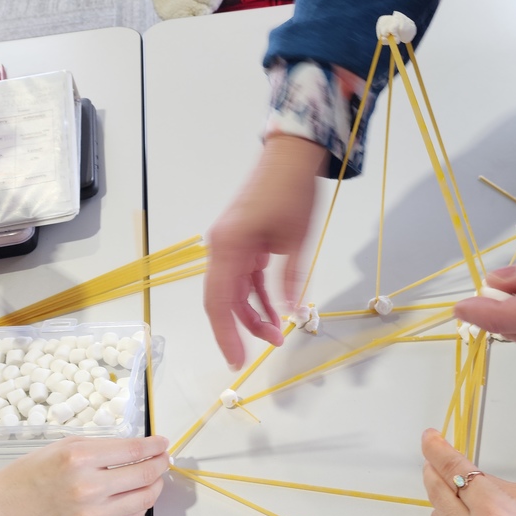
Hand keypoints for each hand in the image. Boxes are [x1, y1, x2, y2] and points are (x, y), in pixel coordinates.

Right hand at [0, 436, 169, 515]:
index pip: (134, 450)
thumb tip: (141, 447)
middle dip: (161, 465)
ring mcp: (90, 515)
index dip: (155, 446)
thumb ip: (105, 447)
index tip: (163, 443)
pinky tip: (137, 496)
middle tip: (164, 460)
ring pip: (142, 500)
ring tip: (154, 478)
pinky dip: (139, 506)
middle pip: (144, 476)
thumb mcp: (67, 445)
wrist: (5, 506)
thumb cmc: (34, 471)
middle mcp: (87, 488)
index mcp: (80, 459)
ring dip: (155, 487)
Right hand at [205, 135, 327, 369]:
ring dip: (253, 313)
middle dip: (242, 328)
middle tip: (266, 347)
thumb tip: (289, 313)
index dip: (226, 335)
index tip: (237, 360)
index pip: (219, 302)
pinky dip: (257, 295)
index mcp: (229, 246)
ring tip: (277, 332)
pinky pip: (243, 277)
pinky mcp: (241, 241)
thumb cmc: (292, 190)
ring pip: (234, 290)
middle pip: (222, 300)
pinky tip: (275, 311)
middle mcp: (221, 247)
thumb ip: (290, 280)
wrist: (291, 154)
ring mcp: (229, 244)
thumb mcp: (297, 240)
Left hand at [422, 429, 515, 515]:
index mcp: (496, 513)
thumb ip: (489, 485)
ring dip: (445, 505)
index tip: (429, 439)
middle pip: (438, 494)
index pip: (455, 472)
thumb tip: (461, 475)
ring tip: (466, 504)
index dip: (437, 451)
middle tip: (434, 462)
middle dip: (433, 473)